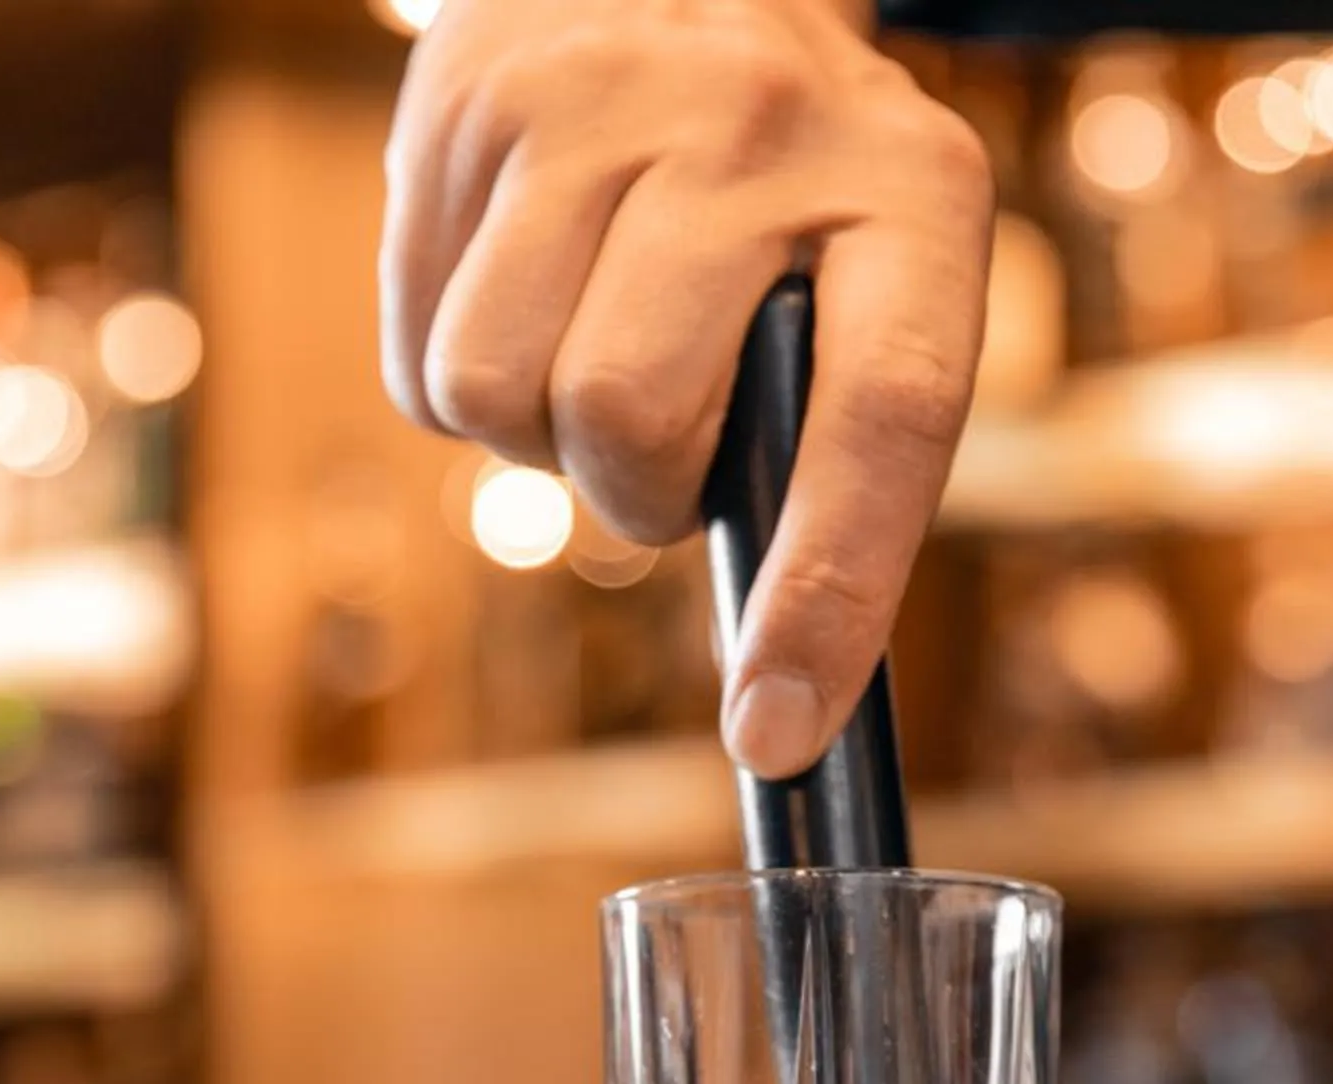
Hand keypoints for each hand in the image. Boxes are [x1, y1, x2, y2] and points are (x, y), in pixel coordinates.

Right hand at [378, 0, 992, 775]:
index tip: (775, 733)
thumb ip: (843, 439)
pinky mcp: (467, 104)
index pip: (881, 422)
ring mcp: (600, 101)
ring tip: (588, 357)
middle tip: (660, 446)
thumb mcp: (878, 272)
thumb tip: (778, 695)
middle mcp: (760, 127)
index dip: (825, 597)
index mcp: (912, 195)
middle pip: (630, 413)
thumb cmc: (794, 189)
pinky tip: (519, 295)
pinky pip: (420, 357)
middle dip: (631, 488)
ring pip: (499, 392)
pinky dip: (460, 385)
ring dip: (533, 439)